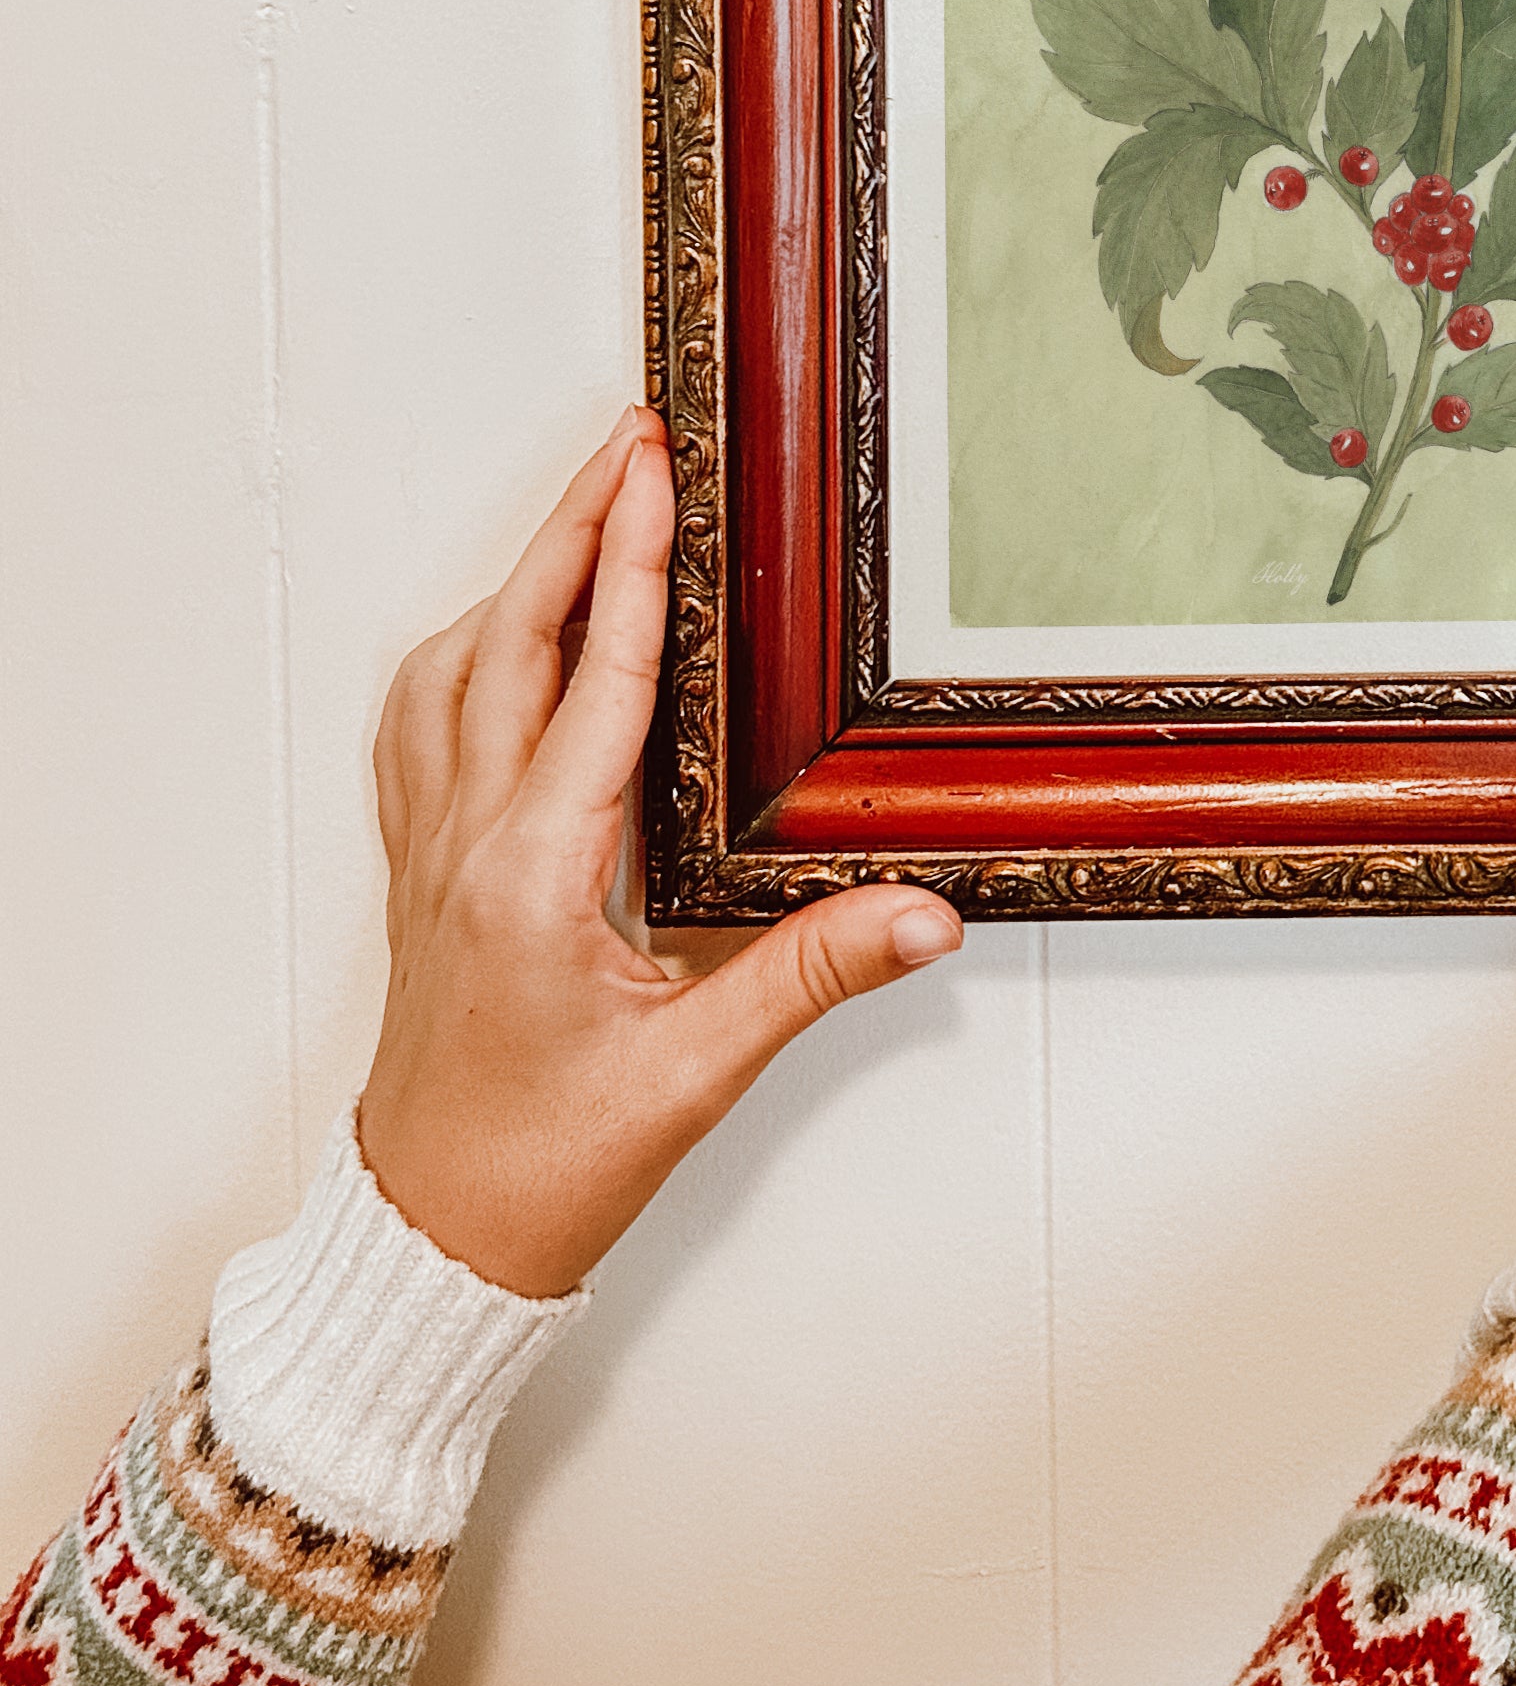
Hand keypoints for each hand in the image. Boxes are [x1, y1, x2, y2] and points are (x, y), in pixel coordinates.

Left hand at [356, 408, 963, 1295]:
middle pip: (513, 639)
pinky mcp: (423, 879)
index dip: (631, 562)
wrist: (430, 1244)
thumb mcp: (697, 1070)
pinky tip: (496, 643)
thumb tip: (925, 913)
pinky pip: (422, 727)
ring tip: (579, 512)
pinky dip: (465, 655)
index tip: (654, 471)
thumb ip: (815, 974)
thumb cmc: (543, 1170)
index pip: (598, 678)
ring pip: (455, 671)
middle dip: (572, 526)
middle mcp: (468, 843)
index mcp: (534, 871)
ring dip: (518, 580)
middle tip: (629, 441)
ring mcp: (432, 856)